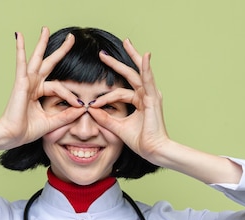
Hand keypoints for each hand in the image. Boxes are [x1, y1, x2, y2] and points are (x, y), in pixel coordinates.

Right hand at [0, 27, 86, 148]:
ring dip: (41, 43)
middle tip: (71, 38)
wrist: (13, 135)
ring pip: (37, 59)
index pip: (59, 87)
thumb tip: (82, 108)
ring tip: (45, 29)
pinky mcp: (20, 82)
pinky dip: (20, 48)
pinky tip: (19, 35)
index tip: (81, 105)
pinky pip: (21, 62)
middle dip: (60, 50)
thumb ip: (66, 115)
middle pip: (49, 63)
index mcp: (39, 93)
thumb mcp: (52, 122)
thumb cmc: (27, 130)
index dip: (70, 95)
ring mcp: (26, 81)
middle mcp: (33, 84)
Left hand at [86, 39, 170, 164]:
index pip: (118, 93)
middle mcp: (146, 95)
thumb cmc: (141, 141)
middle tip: (103, 53)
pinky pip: (149, 80)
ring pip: (139, 73)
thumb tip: (91, 110)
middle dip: (117, 63)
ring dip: (132, 56)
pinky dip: (146, 68)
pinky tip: (145, 56)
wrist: (153, 151)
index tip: (92, 104)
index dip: (104, 98)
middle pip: (129, 75)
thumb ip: (105, 118)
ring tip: (126, 42)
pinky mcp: (154, 98)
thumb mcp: (117, 127)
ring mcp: (151, 95)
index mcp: (139, 101)